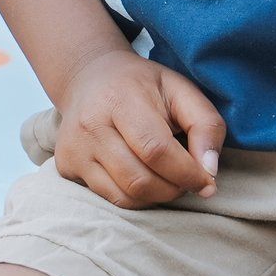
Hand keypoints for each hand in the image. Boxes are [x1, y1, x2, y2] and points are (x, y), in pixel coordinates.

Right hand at [51, 48, 225, 209]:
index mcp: (120, 98)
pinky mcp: (66, 165)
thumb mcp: (180, 89)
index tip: (207, 180)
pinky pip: (110, 199)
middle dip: (175, 189)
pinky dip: (136, 197)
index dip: (188, 173)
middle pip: (140, 180)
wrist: (88, 76)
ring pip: (125, 196)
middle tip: (188, 179)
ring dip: (157, 196)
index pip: (156, 151)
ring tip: (167, 177)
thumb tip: (209, 171)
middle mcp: (90, 125)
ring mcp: (74, 148)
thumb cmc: (141, 85)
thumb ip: (206, 125)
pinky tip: (142, 176)